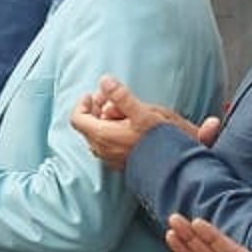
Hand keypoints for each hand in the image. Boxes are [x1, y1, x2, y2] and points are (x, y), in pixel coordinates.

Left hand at [70, 74, 204, 170]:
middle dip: (96, 108)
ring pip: (97, 135)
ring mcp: (109, 158)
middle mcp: (101, 150)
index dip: (83, 103)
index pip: (78, 118)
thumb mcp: (143, 113)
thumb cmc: (160, 142)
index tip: (95, 94)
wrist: (174, 169)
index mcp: (102, 136)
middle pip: (87, 125)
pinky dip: (111, 131)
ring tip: (122, 109)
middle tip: (110, 97)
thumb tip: (105, 81)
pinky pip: (106, 144)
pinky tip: (128, 125)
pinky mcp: (119, 163)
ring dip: (104, 119)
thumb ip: (121, 97)